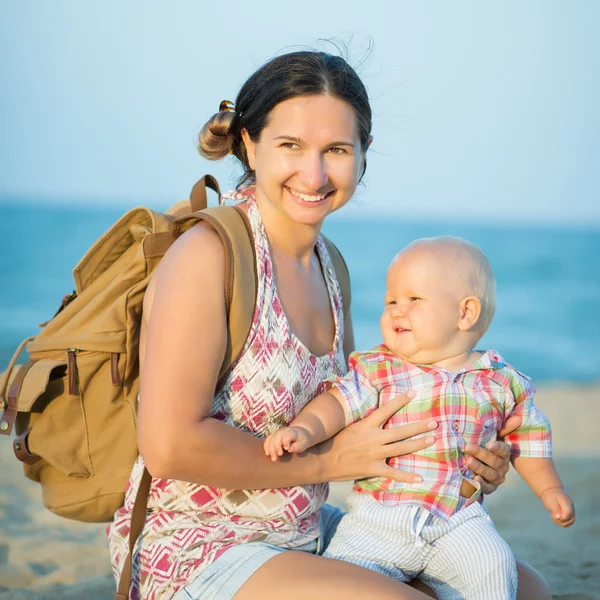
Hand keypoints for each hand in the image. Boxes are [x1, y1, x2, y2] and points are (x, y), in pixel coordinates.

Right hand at [263, 427, 312, 461]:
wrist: (301, 432)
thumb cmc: (303, 440)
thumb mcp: (305, 443)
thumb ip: (299, 446)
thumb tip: (290, 449)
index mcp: (292, 432)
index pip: (286, 435)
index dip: (285, 441)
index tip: (287, 448)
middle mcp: (283, 431)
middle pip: (276, 437)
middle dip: (276, 447)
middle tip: (279, 455)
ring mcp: (277, 433)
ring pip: (271, 439)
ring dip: (270, 449)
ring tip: (273, 459)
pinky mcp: (273, 436)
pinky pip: (267, 440)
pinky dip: (266, 446)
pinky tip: (267, 454)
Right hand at [320, 391, 437, 483]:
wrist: (322, 460)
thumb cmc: (333, 442)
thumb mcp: (348, 426)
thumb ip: (363, 423)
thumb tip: (374, 414)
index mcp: (366, 425)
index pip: (386, 409)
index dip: (400, 401)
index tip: (413, 393)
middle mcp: (373, 438)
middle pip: (401, 431)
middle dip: (419, 426)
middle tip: (434, 422)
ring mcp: (374, 454)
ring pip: (401, 448)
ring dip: (418, 444)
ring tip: (432, 439)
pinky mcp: (373, 469)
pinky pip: (393, 473)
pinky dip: (407, 477)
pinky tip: (420, 478)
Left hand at [463, 414, 521, 494]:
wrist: (480, 465)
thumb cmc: (485, 447)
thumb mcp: (493, 436)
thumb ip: (504, 427)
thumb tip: (518, 417)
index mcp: (504, 453)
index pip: (504, 450)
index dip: (497, 447)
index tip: (490, 444)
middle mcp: (503, 466)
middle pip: (494, 461)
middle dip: (480, 453)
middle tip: (467, 447)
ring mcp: (497, 478)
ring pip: (489, 473)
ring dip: (479, 467)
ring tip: (468, 461)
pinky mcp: (491, 487)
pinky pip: (487, 488)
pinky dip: (481, 485)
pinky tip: (474, 479)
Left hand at [540, 488, 575, 526]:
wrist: (551, 491)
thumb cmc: (550, 496)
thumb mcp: (550, 501)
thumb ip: (555, 509)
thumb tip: (559, 517)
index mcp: (567, 502)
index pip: (568, 512)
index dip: (561, 517)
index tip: (552, 515)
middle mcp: (571, 507)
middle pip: (570, 519)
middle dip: (560, 521)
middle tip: (552, 516)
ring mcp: (572, 510)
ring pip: (571, 522)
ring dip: (561, 523)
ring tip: (553, 518)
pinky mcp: (570, 513)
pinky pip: (569, 522)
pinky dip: (563, 523)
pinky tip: (557, 519)